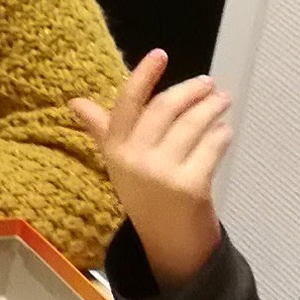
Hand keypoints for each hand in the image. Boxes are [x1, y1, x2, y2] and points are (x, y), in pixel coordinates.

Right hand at [71, 48, 230, 288]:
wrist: (169, 246)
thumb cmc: (145, 196)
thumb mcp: (119, 163)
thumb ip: (102, 129)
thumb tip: (74, 102)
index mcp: (115, 149)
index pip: (127, 103)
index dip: (144, 75)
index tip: (160, 54)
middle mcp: (134, 159)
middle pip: (164, 109)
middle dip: (190, 91)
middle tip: (208, 84)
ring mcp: (163, 173)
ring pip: (191, 125)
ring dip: (211, 109)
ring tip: (222, 101)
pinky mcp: (191, 186)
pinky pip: (210, 147)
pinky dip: (221, 135)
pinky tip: (225, 130)